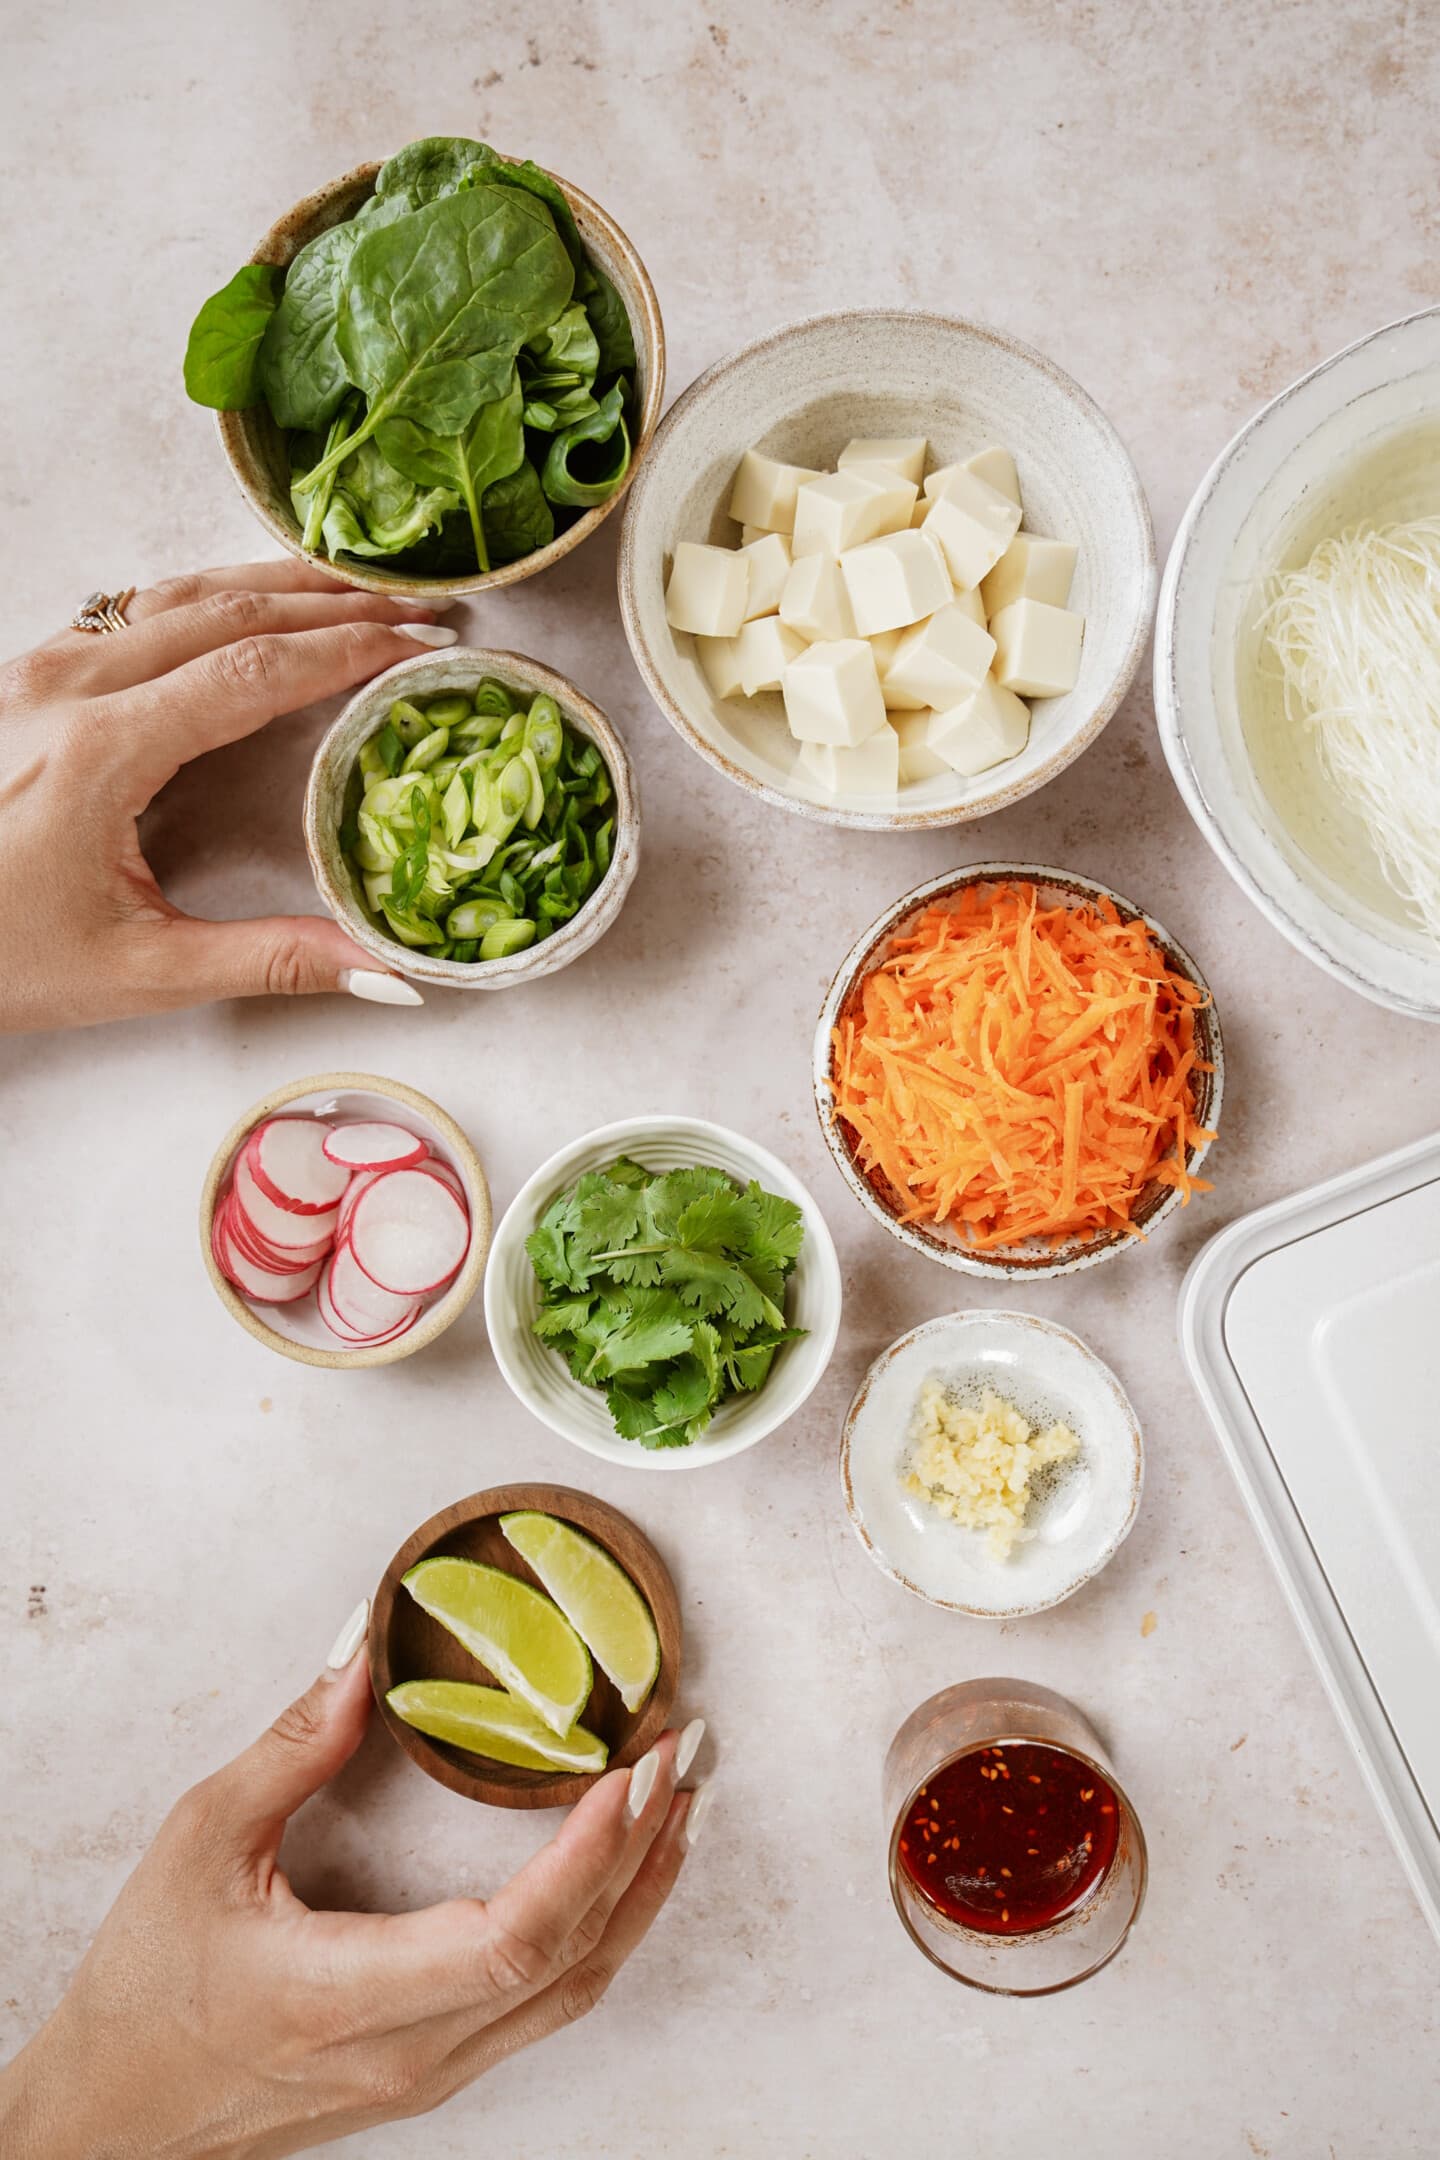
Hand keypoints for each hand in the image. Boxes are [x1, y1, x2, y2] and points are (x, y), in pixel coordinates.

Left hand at [0, 560, 458, 1031]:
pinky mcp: (19, 678)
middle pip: (224, 608)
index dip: (350, 650)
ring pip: (173, 593)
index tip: (424, 646)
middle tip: (417, 608)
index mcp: (100, 750)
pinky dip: (209, 597)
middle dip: (331, 601)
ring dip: (271, 583)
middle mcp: (64, 687)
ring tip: (354, 589)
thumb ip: (272, 960)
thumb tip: (386, 971)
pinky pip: (130, 609)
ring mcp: (34, 671)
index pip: (255, 669)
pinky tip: (247, 608)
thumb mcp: (143, 972)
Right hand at [0, 1604, 705, 2158]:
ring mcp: (431, 2072)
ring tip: (678, 1800)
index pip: (512, 1937)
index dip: (589, 1856)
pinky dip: (601, 1927)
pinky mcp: (434, 2070)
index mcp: (348, 1996)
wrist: (112, 2118)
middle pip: (568, 1960)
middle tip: (683, 1753)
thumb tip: (361, 1650)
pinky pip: (546, 2001)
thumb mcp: (199, 1844)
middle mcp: (411, 2051)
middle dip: (642, 1850)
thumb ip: (291, 1747)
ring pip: (572, 1990)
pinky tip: (620, 1869)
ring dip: (637, 1891)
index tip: (633, 1772)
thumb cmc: (146, 1987)